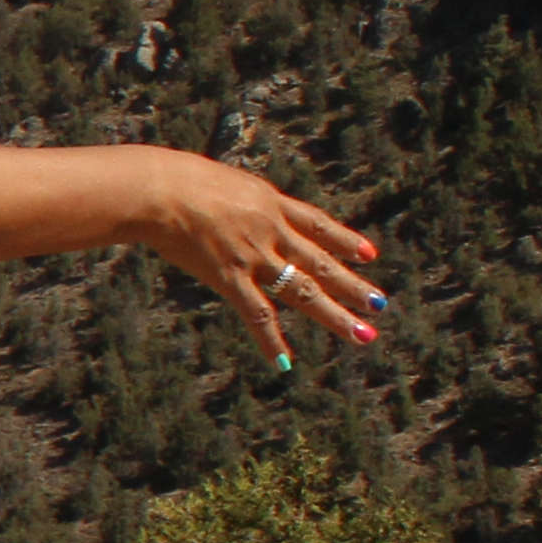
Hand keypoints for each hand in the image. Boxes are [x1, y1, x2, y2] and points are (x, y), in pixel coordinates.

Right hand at [131, 150, 384, 368]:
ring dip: (335, 316)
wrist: (161, 190)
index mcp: (270, 203)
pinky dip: (271, 340)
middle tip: (380, 304)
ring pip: (303, 291)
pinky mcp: (231, 277)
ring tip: (363, 335)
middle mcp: (272, 231)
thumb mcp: (218, 182)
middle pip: (320, 262)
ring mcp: (255, 256)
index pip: (317, 224)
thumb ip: (232, 201)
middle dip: (352, 285)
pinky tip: (284, 362)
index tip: (370, 255)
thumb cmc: (175, 180)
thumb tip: (225, 207)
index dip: (344, 240)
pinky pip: (256, 314)